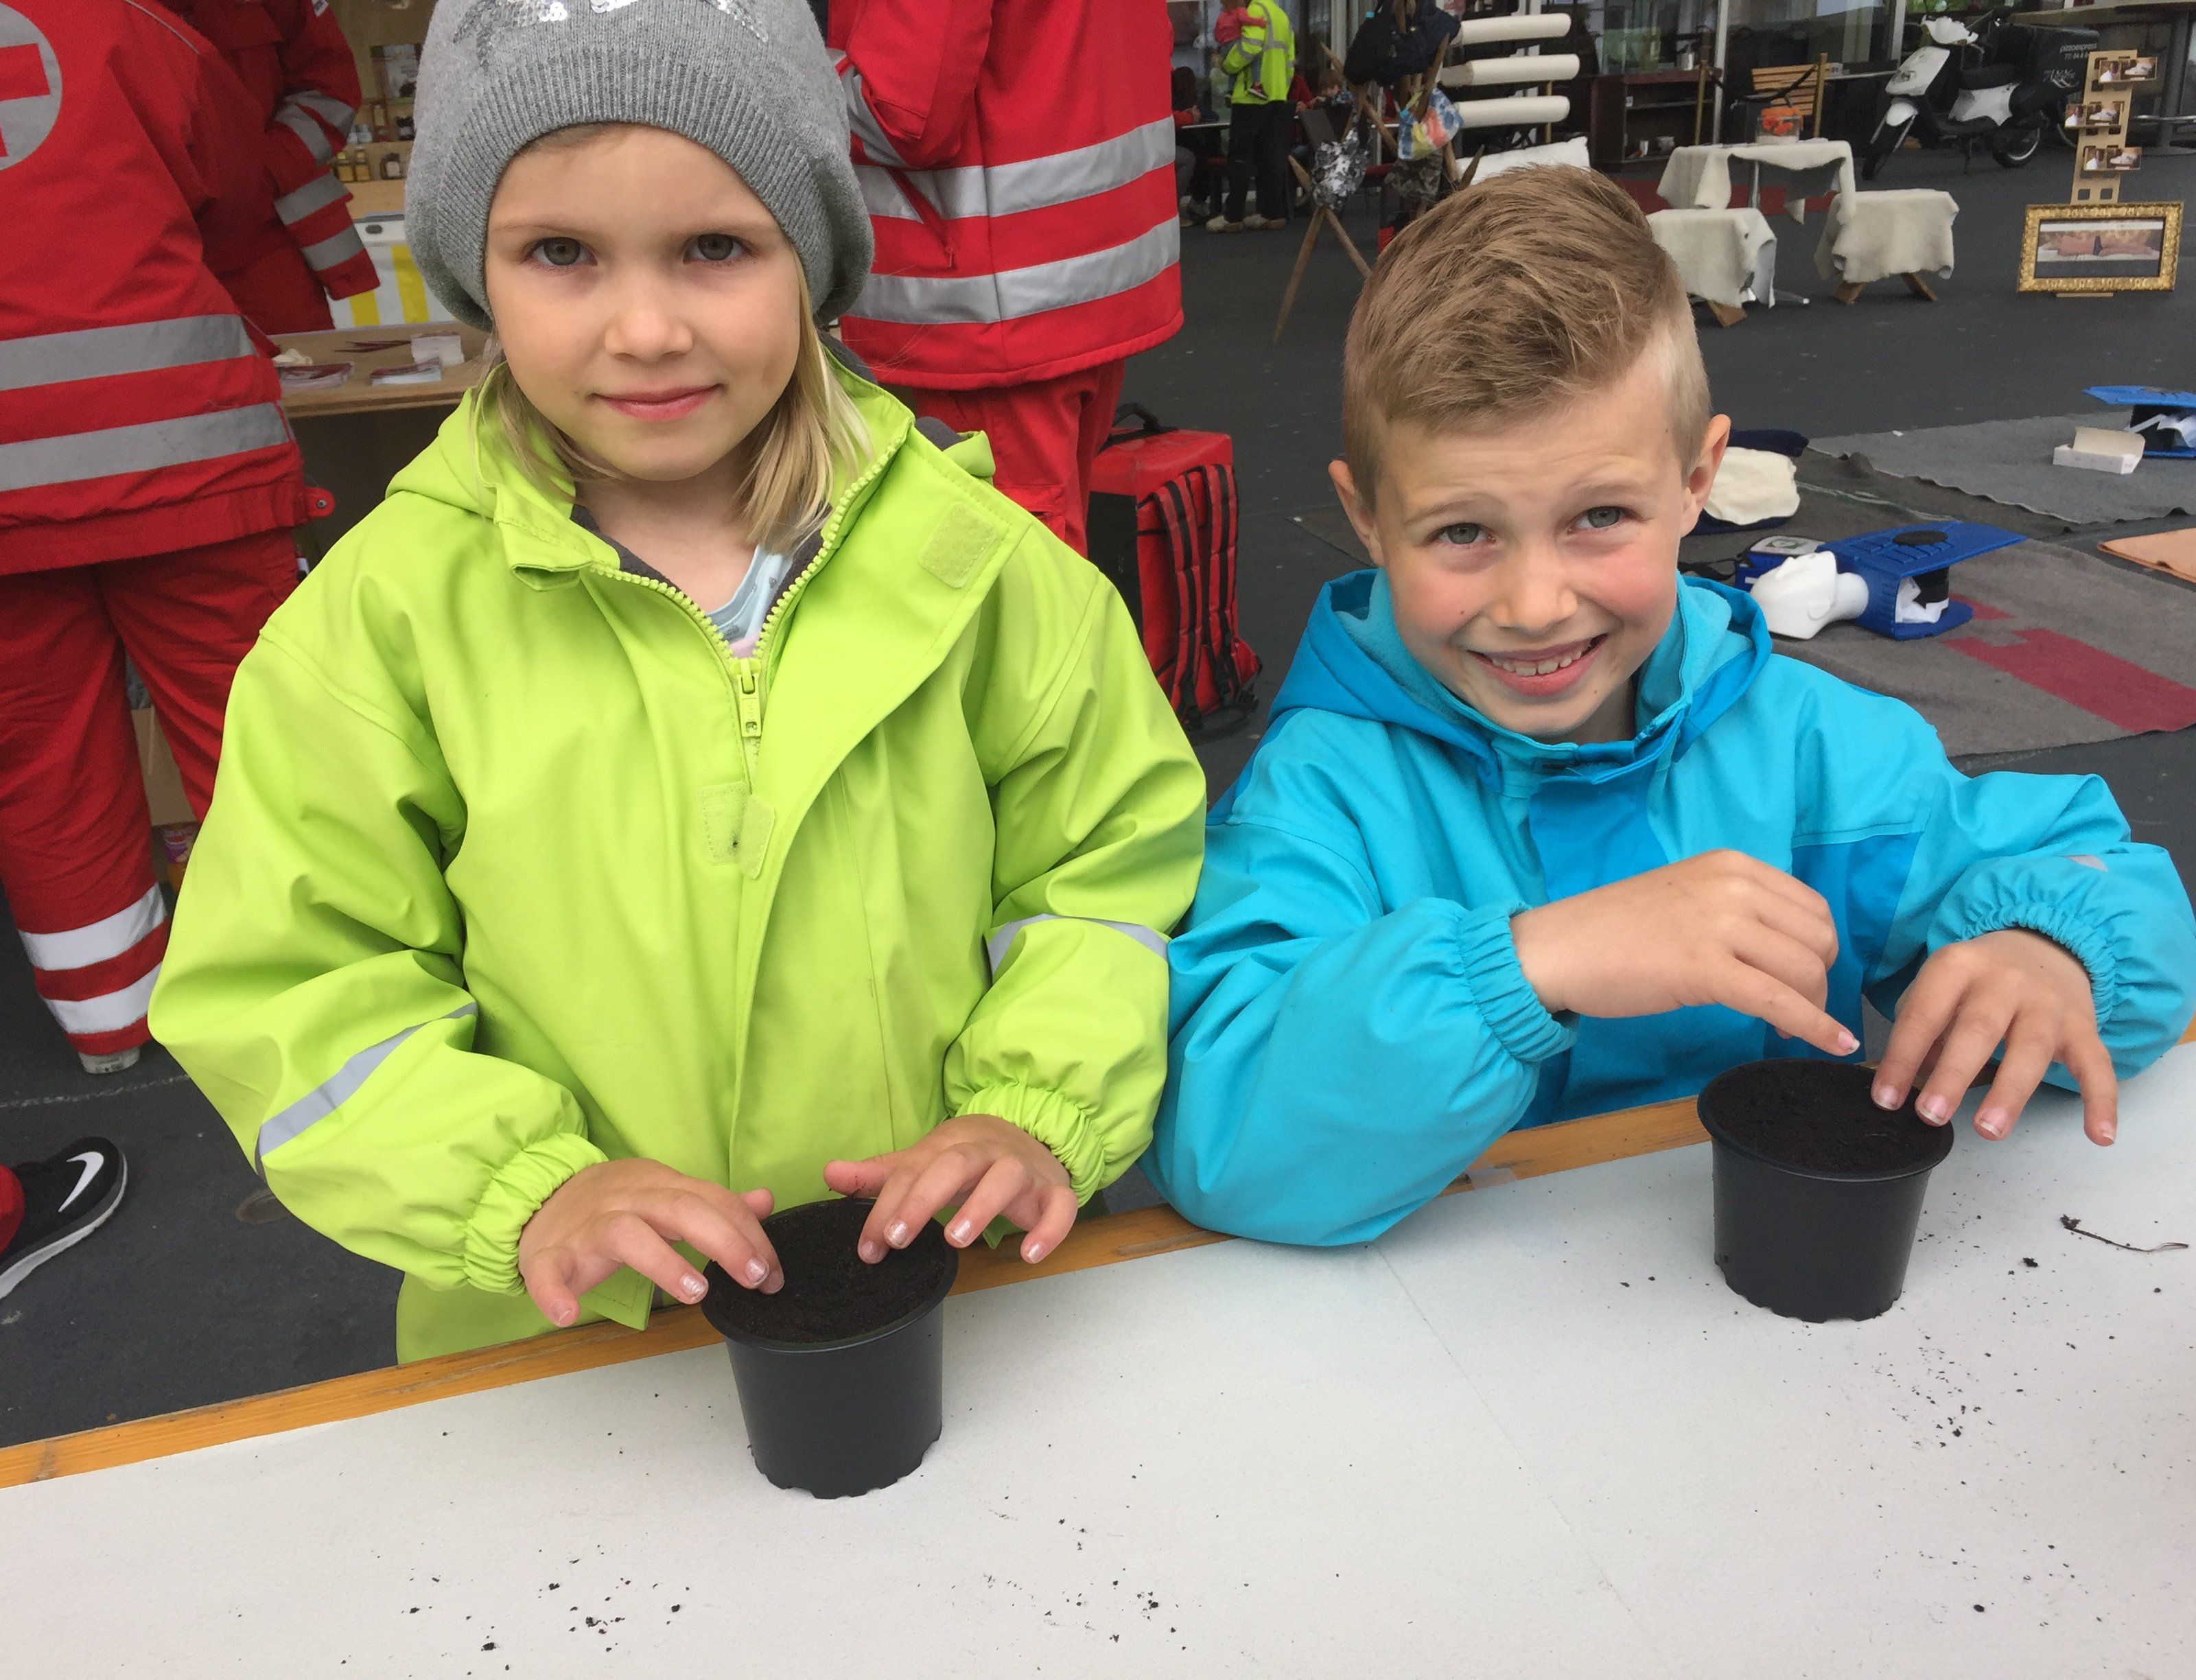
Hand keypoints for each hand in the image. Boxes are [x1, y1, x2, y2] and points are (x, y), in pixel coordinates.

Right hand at [518, 1159, 781, 1328]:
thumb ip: (714, 1204)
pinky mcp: (549, 1254)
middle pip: (680, 1208)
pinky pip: (548, 1269)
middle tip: (755, 1277)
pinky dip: (554, 1291)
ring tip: (695, 1292)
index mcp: (659, 1186)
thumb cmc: (613, 1206)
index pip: (713, 1200)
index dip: (748, 1233)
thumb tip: (764, 1201)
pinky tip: (568, 1314)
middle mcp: (627, 1200)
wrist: (537, 1200)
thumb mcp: (665, 1197)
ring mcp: (586, 1227)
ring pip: (625, 1232)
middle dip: (724, 1240)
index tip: (772, 1271)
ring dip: (662, 1262)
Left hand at [823, 1114, 1077, 1265]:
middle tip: (897, 1239)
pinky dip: (1049, 1229)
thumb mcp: (925, 1163)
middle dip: (923, 1200)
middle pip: (955, 1165)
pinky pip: (1059, 1207)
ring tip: (956, 1239)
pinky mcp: (1054, 1192)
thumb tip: (829, 1173)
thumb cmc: (969, 1160)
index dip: (887, 1206)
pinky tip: (1028, 1254)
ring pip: (1006, 1178)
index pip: (913, 1170)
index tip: (869, 1246)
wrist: (1032, 1137)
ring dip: (981, 1206)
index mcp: (950, 1146)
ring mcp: (1023, 1171)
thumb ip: (880, 1175)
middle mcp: (986, 1153)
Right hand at [1510, 850, 1854, 1056]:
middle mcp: (1733, 886)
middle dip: (1817, 980)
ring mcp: (1720, 924)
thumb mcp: (1686, 897)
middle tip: (1793, 1007)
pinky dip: (1813, 1027)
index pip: (1811, 907)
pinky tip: (1832, 1045)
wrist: (1557, 949)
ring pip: (1804, 969)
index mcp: (1731, 865)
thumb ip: (1734, 909)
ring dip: (1810, 1007)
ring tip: (1788, 1027)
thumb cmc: (1611, 930)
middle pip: (1817, 938)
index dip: (1817, 949)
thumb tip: (1781, 947)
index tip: (1801, 979)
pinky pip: (1779, 1002)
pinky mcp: (1706, 969)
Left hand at [1873, 929, 2114, 1144]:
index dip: (1902, 1057)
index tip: (1886, 1099)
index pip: (1924, 1014)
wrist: (2045, 944)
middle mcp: (2004, 981)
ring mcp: (2048, 1003)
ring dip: (2010, 1093)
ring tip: (1988, 1129)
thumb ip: (1921, 1030)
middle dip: (1953, 1074)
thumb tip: (1899, 1084)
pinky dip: (2101, 1101)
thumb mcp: (1940, 988)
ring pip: (2032, 1049)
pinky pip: (2096, 1065)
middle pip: (1978, 1029)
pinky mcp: (2084, 1026)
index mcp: (1958, 967)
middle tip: (1931, 1114)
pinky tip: (2099, 1135)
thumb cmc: (1978, 980)